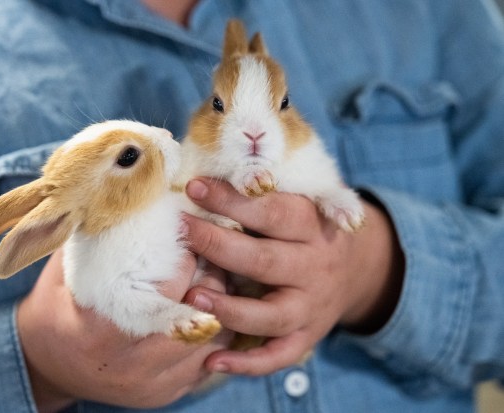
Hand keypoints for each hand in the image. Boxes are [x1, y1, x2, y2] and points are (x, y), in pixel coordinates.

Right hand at [17, 249, 231, 412]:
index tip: (188, 238)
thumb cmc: (57, 305)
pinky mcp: (165, 394)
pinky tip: (210, 308)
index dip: (183, 261)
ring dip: (221, 309)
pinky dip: (215, 333)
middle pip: (195, 321)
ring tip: (217, 279)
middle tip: (214, 256)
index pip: (162, 293)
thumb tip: (135, 194)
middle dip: (212, 283)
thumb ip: (101, 239)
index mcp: (100, 333)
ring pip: (210, 344)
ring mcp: (150, 386)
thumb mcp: (68, 269)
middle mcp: (128, 367)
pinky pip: (207, 361)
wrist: (48, 362)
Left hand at [182, 178, 403, 375]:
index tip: (194, 187)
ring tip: (193, 298)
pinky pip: (278, 356)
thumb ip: (264, 191)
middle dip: (219, 245)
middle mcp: (314, 267)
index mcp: (312, 226)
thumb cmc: (308, 227)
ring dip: (231, 309)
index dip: (232, 200)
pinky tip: (213, 362)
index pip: (271, 211)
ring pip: (271, 315)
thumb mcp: (301, 200)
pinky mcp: (306, 337)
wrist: (356, 267)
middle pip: (265, 260)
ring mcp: (311, 307)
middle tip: (182, 232)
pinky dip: (247, 364)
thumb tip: (205, 175)